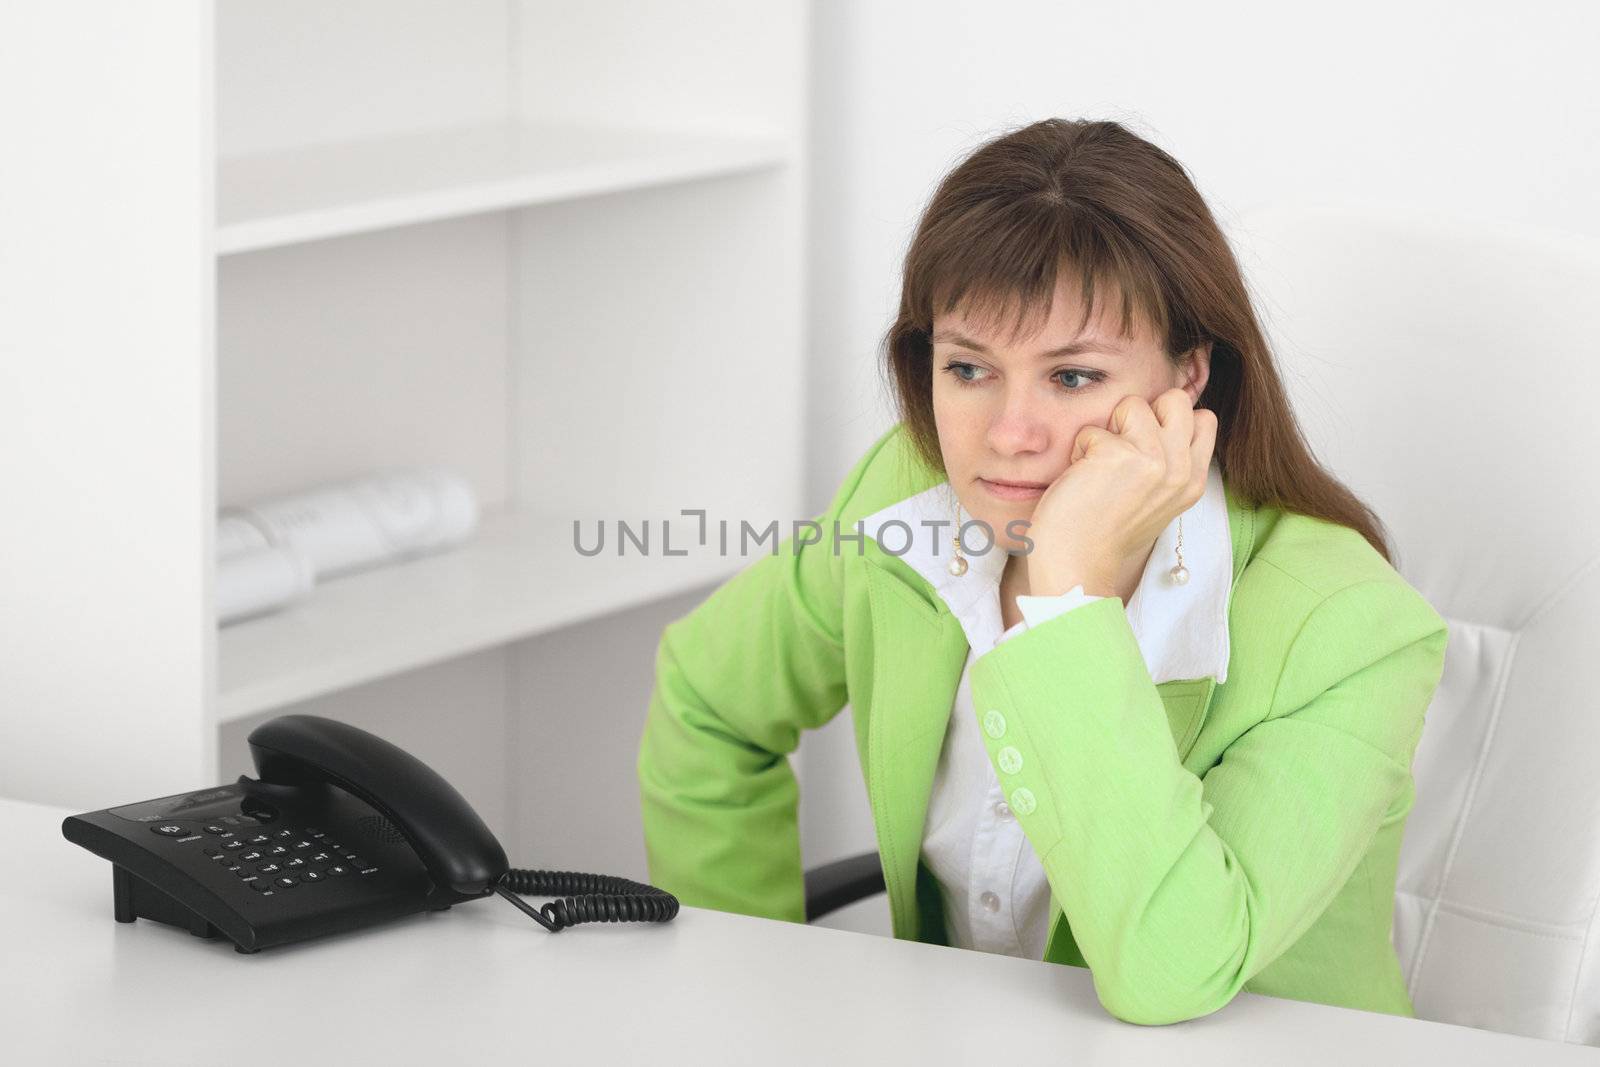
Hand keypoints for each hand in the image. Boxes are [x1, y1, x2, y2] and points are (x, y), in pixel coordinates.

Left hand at [1023, 388, 1217, 598]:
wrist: (1078, 567)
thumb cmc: (1106, 532)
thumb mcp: (1156, 500)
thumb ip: (1168, 464)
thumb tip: (1161, 419)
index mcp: (1193, 480)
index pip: (1202, 419)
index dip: (1168, 421)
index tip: (1143, 447)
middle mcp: (1180, 469)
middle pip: (1176, 399)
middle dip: (1144, 412)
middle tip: (1122, 447)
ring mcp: (1151, 460)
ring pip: (1132, 404)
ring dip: (1107, 429)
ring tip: (1098, 465)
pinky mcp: (1115, 456)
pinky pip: (1091, 429)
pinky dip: (1079, 449)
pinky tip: (1080, 479)